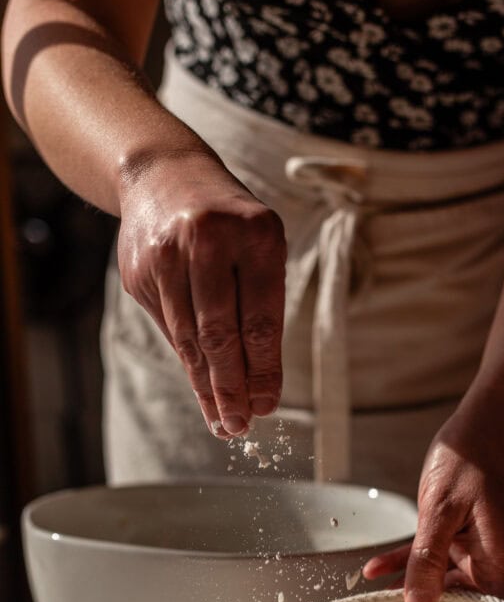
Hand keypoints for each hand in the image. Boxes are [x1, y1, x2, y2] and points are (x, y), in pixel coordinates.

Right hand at [117, 149, 285, 437]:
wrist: (164, 175)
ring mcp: (166, 254)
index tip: (267, 407)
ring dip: (207, 386)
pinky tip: (202, 387)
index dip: (263, 370)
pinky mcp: (139, 271)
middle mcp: (209, 240)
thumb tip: (258, 388)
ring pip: (190, 338)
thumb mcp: (260, 251)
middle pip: (220, 333)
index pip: (260, 318)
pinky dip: (188, 361)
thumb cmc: (231, 227)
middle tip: (240, 426)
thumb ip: (260, 312)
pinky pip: (169, 328)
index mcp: (255, 233)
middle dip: (231, 387)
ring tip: (223, 420)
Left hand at [363, 389, 503, 601]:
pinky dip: (414, 562)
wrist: (485, 422)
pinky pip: (444, 558)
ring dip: (415, 584)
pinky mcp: (477, 539)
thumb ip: (427, 560)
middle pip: (470, 601)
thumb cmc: (469, 458)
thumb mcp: (439, 510)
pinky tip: (377, 569)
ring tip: (371, 598)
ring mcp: (491, 549)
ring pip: (451, 580)